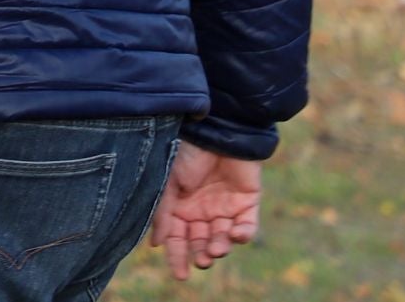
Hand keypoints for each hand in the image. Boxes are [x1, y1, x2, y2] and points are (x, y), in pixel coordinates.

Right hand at [148, 143, 262, 280]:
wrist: (218, 129)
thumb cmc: (188, 152)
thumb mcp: (169, 183)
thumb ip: (163, 214)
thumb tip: (157, 245)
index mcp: (180, 208)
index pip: (177, 239)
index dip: (178, 257)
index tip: (181, 275)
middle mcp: (202, 211)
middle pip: (201, 243)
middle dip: (201, 254)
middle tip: (202, 260)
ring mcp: (225, 208)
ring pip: (223, 238)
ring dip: (220, 247)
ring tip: (217, 249)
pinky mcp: (247, 202)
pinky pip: (248, 226)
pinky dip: (244, 234)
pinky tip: (237, 235)